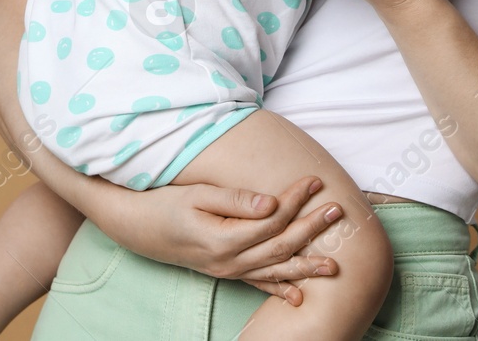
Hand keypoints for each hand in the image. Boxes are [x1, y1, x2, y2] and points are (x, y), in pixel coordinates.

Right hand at [120, 174, 349, 305]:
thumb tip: (272, 203)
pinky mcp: (225, 272)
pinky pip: (257, 283)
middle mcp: (229, 261)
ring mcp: (228, 271)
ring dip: (305, 266)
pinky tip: (298, 297)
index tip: (314, 181)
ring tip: (333, 265)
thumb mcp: (198, 196)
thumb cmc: (167, 205)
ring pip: (274, 270)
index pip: (271, 220)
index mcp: (224, 239)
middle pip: (280, 246)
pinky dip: (279, 290)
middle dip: (312, 229)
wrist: (139, 228)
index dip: (296, 200)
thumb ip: (236, 200)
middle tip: (338, 210)